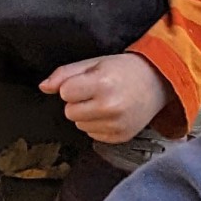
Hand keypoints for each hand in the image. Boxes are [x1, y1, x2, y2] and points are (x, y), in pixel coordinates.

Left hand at [40, 50, 171, 143]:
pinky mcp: (121, 137)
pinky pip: (92, 135)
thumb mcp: (94, 62)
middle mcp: (110, 107)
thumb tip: (44, 86)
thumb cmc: (124, 70)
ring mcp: (117, 125)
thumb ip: (65, 74)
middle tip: (95, 92)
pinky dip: (97, 125)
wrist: (157, 83)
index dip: (72, 86)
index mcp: (102, 84)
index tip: (85, 82)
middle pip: (70, 112)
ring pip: (79, 125)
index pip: (65, 93)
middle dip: (77, 101)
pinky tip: (111, 113)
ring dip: (86, 115)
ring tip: (105, 102)